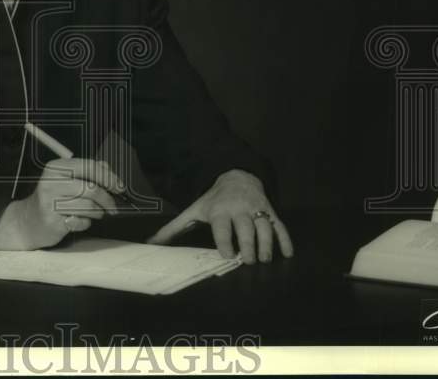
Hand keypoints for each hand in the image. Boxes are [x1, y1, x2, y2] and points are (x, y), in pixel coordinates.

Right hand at [0, 158, 123, 249]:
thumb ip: (87, 171)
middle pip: (91, 188)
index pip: (89, 167)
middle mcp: (51, 182)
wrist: (27, 221)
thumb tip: (109, 169)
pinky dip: (86, 223)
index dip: (108, 177)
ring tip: (95, 213)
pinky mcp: (52, 221)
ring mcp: (49, 202)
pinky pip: (80, 221)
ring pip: (88, 206)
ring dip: (98, 212)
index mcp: (56, 168)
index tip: (120, 187)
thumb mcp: (66, 179)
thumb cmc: (51, 199)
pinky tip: (78, 220)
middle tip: (113, 206)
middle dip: (107, 199)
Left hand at [146, 169, 293, 262]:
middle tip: (248, 262)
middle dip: (248, 246)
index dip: (225, 241)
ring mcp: (256, 209)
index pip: (223, 227)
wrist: (236, 176)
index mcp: (219, 210)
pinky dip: (285, 240)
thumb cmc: (212, 200)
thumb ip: (173, 229)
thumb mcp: (192, 211)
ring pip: (265, 228)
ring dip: (266, 245)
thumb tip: (150, 243)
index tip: (227, 255)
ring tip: (264, 260)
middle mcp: (239, 209)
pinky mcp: (270, 211)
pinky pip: (280, 225)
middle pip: (246, 229)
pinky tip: (287, 254)